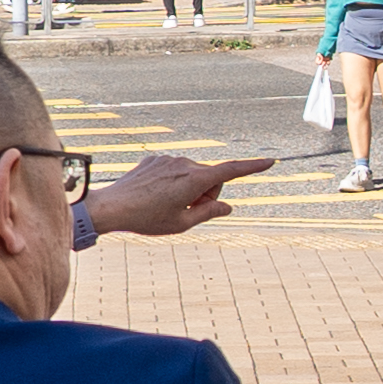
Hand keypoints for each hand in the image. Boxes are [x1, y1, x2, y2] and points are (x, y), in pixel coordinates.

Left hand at [86, 153, 269, 236]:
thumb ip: (209, 213)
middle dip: (207, 194)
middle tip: (187, 212)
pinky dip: (174, 182)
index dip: (253, 167)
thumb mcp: (182, 224)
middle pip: (211, 178)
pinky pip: (175, 170)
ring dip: (189, 189)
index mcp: (195, 179)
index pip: (232, 171)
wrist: (111, 207)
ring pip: (192, 174)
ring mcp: (168, 159)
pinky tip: (155, 195)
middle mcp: (184, 163)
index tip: (271, 161)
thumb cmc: (146, 219)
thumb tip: (226, 207)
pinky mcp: (155, 160)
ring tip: (167, 205)